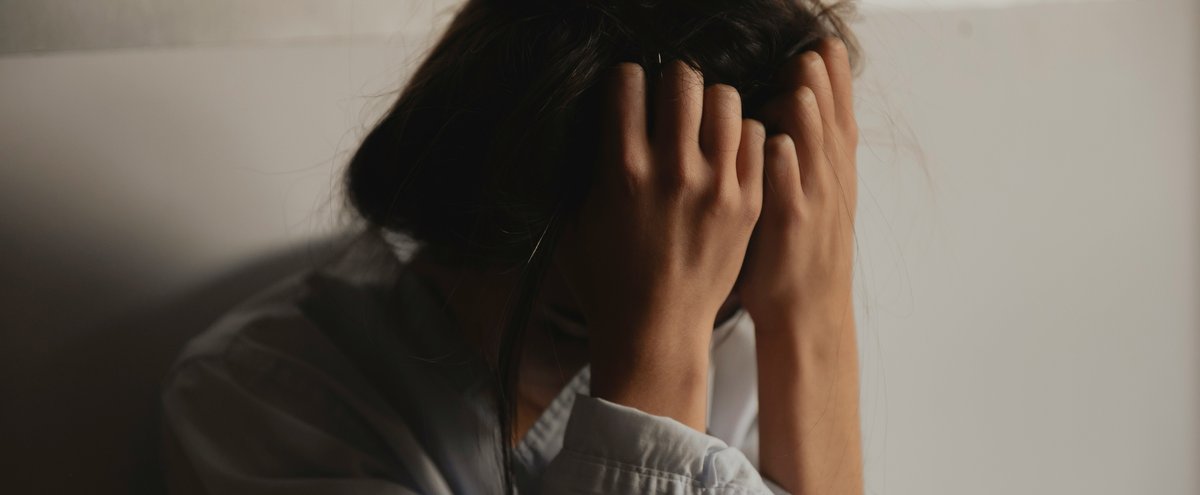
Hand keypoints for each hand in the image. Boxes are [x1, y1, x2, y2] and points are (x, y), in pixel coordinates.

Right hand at [554, 60, 764, 429]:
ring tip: (701, 124)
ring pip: (725, 99)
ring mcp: (717, 188)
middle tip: (668, 102)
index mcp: (622, 171)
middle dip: (670, 81)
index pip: (628, 81)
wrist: (655, 332)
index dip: (626, 82)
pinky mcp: (748, 203)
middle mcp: (673, 172)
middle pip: (681, 78)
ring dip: (708, 103)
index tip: (628, 96)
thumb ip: (584, 168)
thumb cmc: (607, 280)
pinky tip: (725, 152)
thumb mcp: (575, 220)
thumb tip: (589, 122)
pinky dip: (740, 135)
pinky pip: (756, 136)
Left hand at [739, 37, 858, 327]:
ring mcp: (812, 204)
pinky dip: (784, 166)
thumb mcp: (815, 197)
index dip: (834, 78)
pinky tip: (777, 144)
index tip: (825, 43)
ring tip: (798, 82)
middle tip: (811, 50)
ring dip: (806, 115)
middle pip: (829, 121)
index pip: (838, 113)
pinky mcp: (790, 228)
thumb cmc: (801, 253)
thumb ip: (806, 154)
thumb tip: (790, 108)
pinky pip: (788, 191)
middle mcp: (828, 181)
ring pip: (811, 149)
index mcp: (834, 171)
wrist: (809, 313)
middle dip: (821, 84)